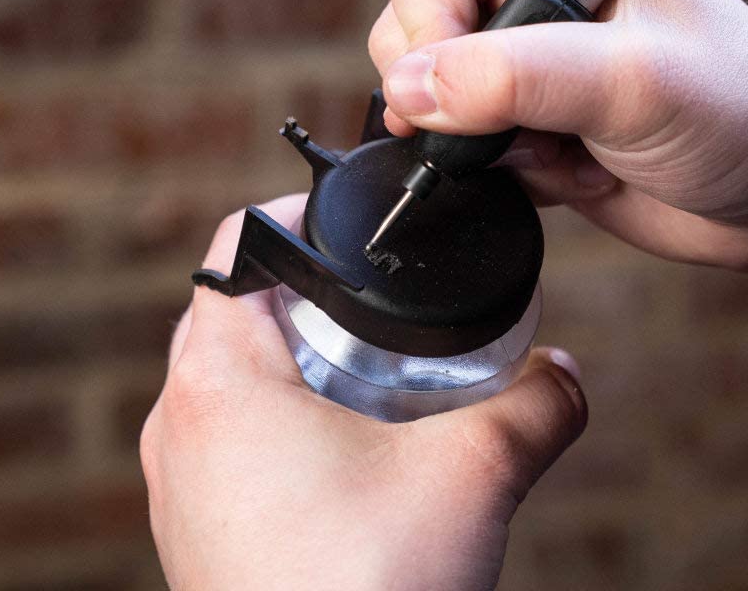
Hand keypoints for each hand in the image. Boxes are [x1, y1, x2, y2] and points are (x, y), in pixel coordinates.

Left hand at [141, 194, 585, 590]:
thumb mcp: (472, 476)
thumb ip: (535, 408)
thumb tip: (569, 377)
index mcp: (218, 383)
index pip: (235, 250)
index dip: (288, 215)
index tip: (343, 219)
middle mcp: (179, 425)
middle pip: (229, 310)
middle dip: (297, 288)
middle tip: (365, 292)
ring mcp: (178, 484)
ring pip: (219, 377)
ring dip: (281, 354)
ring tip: (355, 362)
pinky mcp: (194, 531)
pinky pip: (220, 438)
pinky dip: (271, 415)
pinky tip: (336, 444)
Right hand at [369, 0, 747, 285]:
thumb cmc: (742, 109)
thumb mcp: (633, 82)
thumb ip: (514, 78)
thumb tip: (407, 90)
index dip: (425, 23)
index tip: (462, 85)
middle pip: (410, 25)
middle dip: (456, 93)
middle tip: (529, 123)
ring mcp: (526, 55)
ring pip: (430, 94)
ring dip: (489, 141)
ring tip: (568, 147)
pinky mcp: (528, 117)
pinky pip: (464, 144)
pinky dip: (507, 172)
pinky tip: (575, 170)